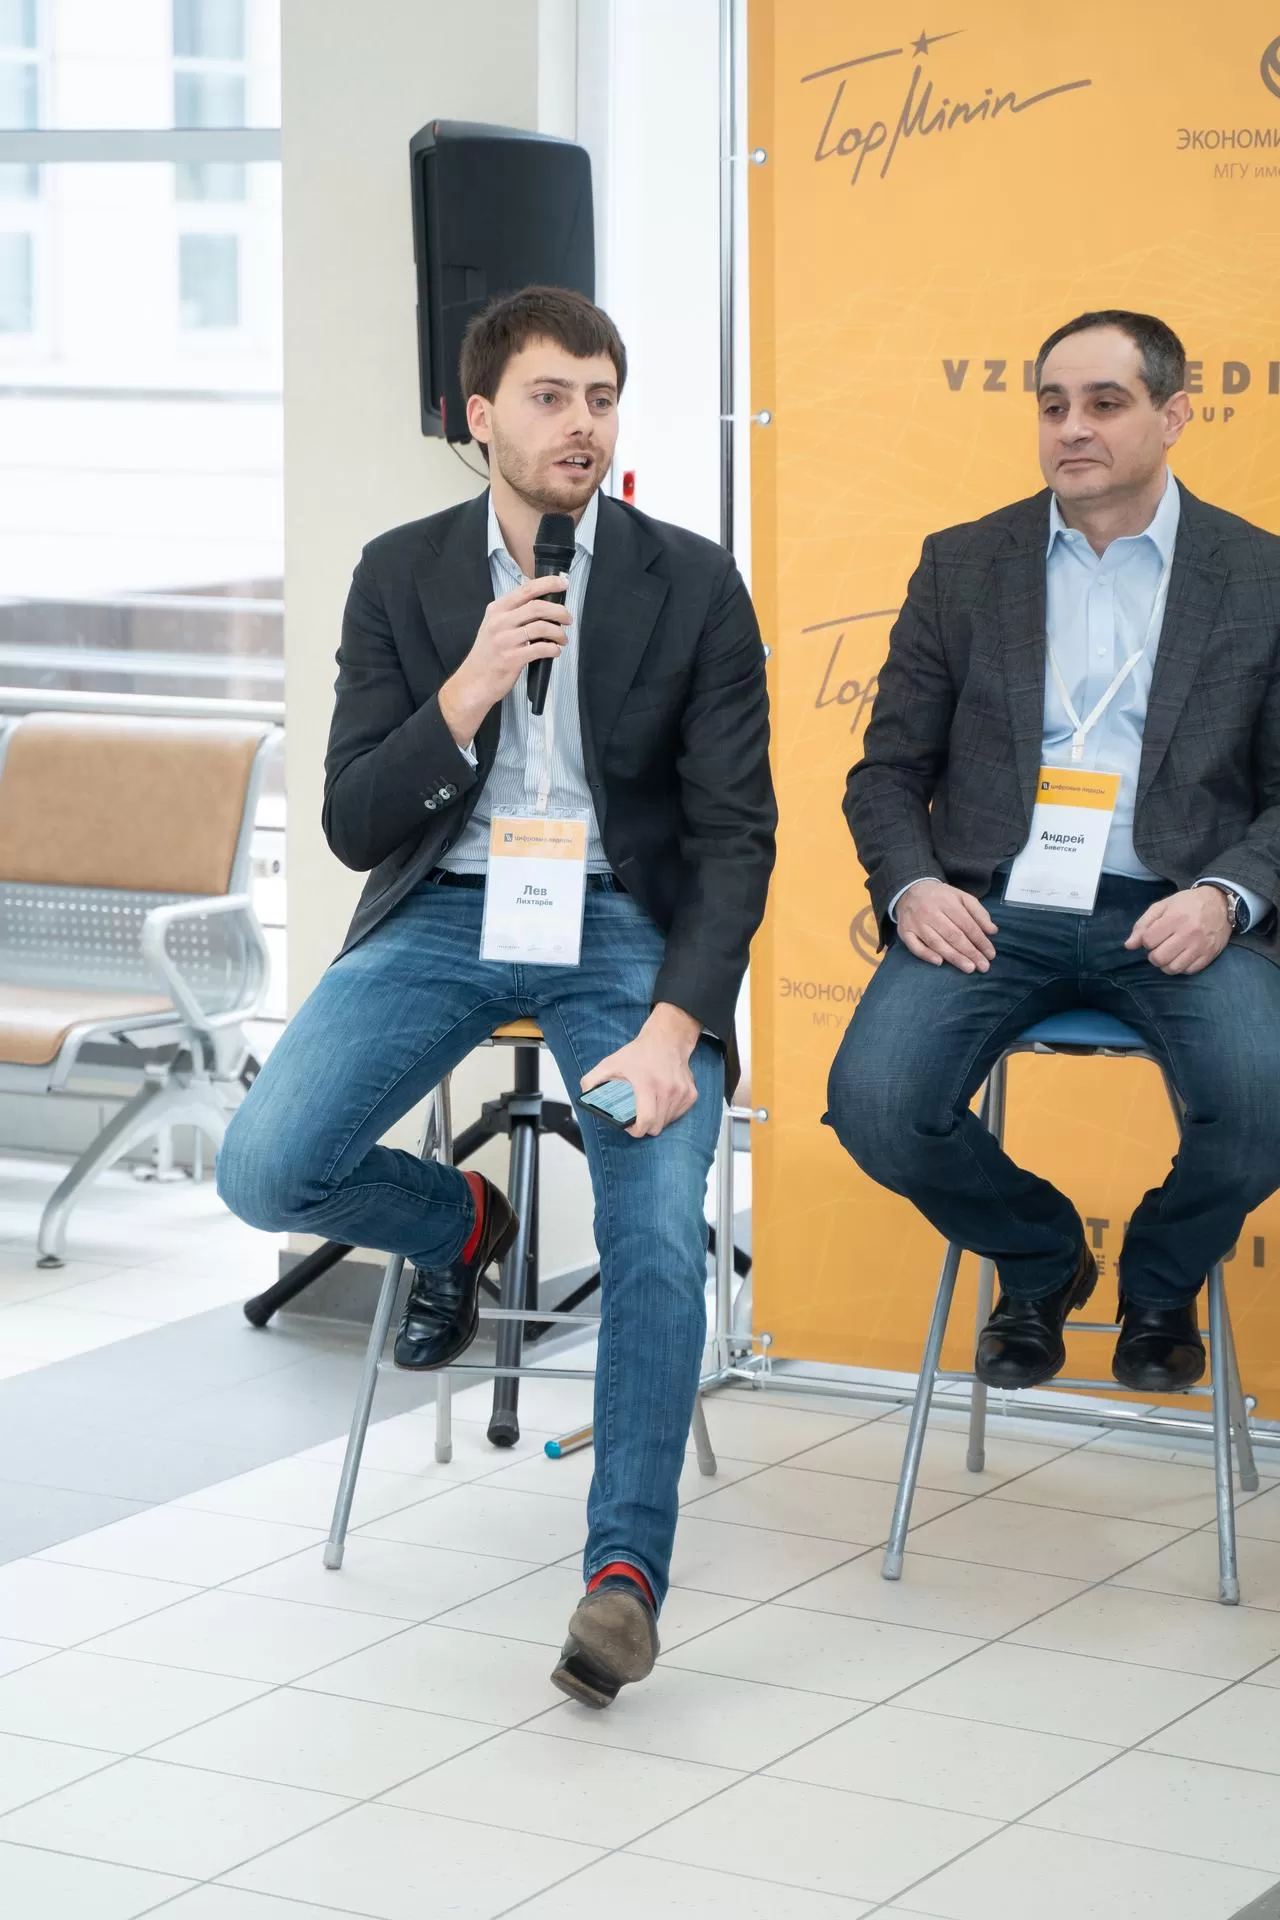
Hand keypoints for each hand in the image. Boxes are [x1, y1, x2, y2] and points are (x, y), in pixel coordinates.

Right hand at [437, 575, 571, 747]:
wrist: (473, 682)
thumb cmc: (487, 655)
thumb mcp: (494, 626)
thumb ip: (514, 614)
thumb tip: (543, 605)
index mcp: (497, 609)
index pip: (526, 590)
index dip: (548, 584)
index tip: (563, 583)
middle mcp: (499, 622)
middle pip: (537, 607)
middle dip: (559, 611)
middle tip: (568, 618)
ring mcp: (504, 640)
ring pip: (541, 627)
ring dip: (558, 632)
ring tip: (562, 639)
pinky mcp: (511, 659)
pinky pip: (540, 648)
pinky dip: (553, 649)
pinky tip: (555, 651)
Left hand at [580, 1002, 701, 1138]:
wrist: (667, 1039)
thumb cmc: (639, 1052)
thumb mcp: (611, 1062)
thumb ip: (593, 1079)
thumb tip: (585, 1095)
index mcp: (648, 1084)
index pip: (646, 1121)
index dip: (636, 1130)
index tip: (630, 1126)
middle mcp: (668, 1090)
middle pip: (657, 1126)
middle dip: (645, 1126)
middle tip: (637, 1116)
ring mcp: (682, 1092)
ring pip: (668, 1121)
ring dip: (658, 1119)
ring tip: (648, 1105)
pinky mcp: (691, 1094)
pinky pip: (678, 1114)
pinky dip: (669, 1112)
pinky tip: (661, 1100)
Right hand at [897, 880, 997, 972]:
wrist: (910, 890)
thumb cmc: (941, 897)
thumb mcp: (962, 897)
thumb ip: (978, 912)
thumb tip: (993, 931)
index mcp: (947, 902)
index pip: (967, 924)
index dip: (980, 940)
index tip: (991, 954)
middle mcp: (931, 912)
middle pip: (953, 935)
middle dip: (970, 952)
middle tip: (983, 966)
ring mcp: (916, 923)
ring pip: (936, 942)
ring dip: (953, 957)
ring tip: (969, 968)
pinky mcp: (904, 931)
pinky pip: (915, 946)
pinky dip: (926, 955)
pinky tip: (939, 962)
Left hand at [1125, 887, 1230, 974]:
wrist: (1220, 903)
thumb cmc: (1187, 903)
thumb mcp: (1163, 906)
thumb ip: (1143, 924)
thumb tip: (1129, 946)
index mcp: (1174, 918)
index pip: (1148, 941)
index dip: (1146, 941)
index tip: (1152, 936)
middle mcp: (1188, 934)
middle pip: (1159, 958)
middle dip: (1153, 955)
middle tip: (1159, 948)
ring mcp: (1200, 946)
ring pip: (1173, 968)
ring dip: (1165, 964)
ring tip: (1168, 954)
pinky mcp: (1209, 955)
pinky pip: (1188, 971)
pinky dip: (1181, 967)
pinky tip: (1181, 957)